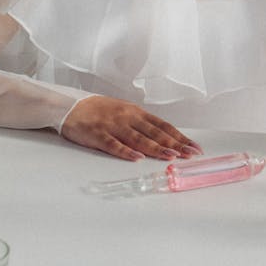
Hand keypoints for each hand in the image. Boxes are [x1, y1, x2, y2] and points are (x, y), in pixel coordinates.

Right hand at [61, 96, 202, 161]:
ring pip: (139, 139)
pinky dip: (126, 152)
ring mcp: (114, 126)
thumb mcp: (124, 112)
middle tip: (190, 154)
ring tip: (171, 156)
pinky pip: (114, 145)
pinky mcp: (99, 135)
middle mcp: (128, 118)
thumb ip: (141, 124)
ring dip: (156, 149)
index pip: (162, 125)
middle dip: (175, 144)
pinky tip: (137, 158)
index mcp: (136, 112)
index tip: (193, 146)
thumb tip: (162, 137)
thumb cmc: (101, 111)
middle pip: (155, 133)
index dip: (179, 136)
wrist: (72, 107)